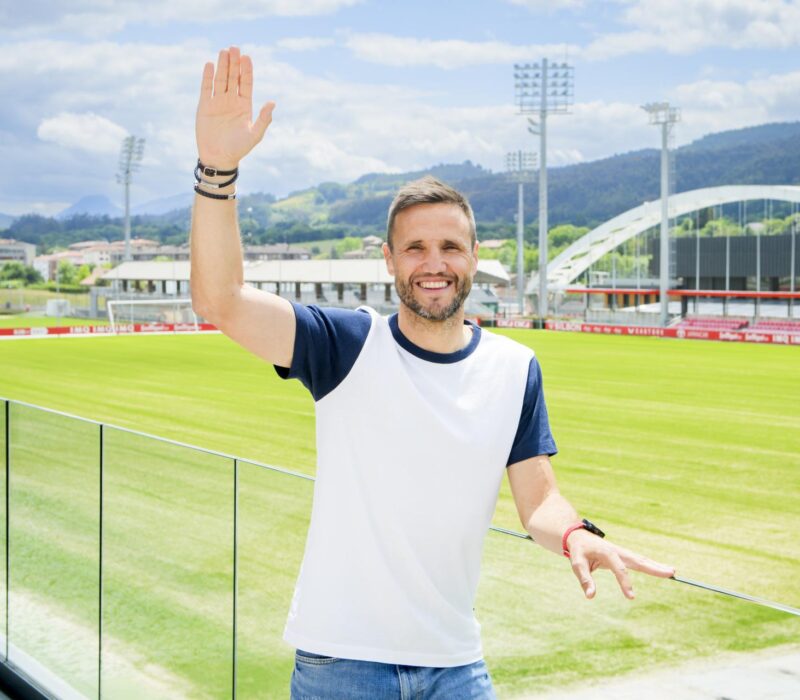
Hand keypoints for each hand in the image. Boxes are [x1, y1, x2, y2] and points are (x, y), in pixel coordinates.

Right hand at [196, 46, 275, 170]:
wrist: (219, 158)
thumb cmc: (239, 148)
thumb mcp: (255, 134)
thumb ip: (264, 119)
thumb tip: (273, 103)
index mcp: (245, 106)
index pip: (246, 83)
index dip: (247, 70)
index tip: (247, 57)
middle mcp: (232, 101)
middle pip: (233, 77)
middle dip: (234, 63)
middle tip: (235, 48)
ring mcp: (218, 103)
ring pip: (220, 80)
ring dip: (222, 66)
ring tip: (224, 51)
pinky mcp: (205, 106)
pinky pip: (206, 88)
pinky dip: (207, 77)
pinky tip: (210, 65)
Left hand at [566, 529, 674, 599]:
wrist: (578, 537)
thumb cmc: (578, 551)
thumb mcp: (576, 563)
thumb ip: (584, 579)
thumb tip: (591, 596)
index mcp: (607, 552)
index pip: (619, 569)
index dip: (625, 583)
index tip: (631, 597)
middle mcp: (618, 551)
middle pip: (638, 560)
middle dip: (654, 567)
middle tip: (671, 572)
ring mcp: (622, 553)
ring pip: (641, 559)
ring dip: (656, 566)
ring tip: (672, 571)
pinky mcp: (623, 556)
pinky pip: (638, 561)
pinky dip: (649, 565)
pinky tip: (660, 570)